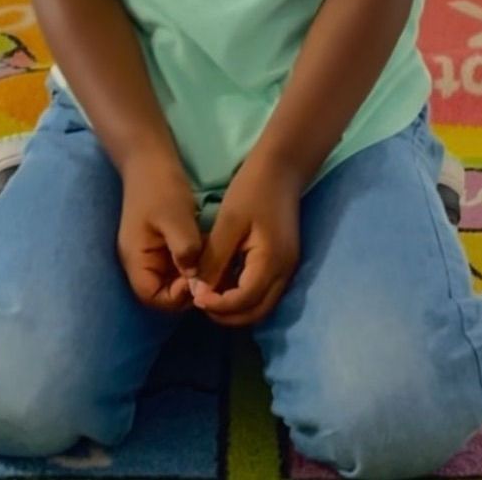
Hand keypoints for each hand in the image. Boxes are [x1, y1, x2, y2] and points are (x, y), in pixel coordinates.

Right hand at [117, 152, 203, 313]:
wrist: (150, 158)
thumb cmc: (160, 186)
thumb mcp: (175, 217)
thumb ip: (184, 249)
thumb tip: (196, 278)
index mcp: (136, 259)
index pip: (152, 297)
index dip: (175, 297)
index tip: (198, 279)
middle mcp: (140, 261)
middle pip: (163, 292)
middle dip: (187, 287)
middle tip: (211, 272)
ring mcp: (151, 252)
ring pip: (172, 278)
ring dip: (192, 274)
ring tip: (212, 261)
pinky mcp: (162, 243)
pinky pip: (177, 263)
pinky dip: (192, 261)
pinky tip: (208, 248)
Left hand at [192, 152, 301, 328]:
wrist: (282, 166)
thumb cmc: (252, 189)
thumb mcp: (228, 223)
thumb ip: (214, 260)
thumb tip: (198, 292)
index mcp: (271, 262)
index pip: (244, 301)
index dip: (218, 305)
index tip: (194, 298)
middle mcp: (284, 272)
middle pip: (256, 312)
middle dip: (226, 314)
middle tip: (199, 301)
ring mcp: (286, 268)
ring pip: (261, 304)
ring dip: (235, 306)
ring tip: (208, 292)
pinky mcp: (283, 261)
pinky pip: (263, 289)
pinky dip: (243, 293)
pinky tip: (223, 280)